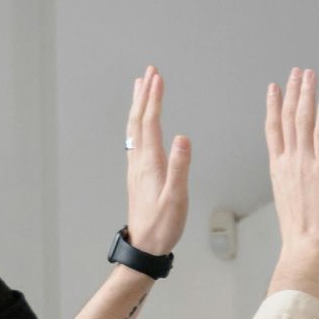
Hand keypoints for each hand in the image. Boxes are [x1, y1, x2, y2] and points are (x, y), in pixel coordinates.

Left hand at [124, 68, 191, 254]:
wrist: (145, 246)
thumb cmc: (163, 226)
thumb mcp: (177, 198)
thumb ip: (181, 167)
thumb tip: (184, 138)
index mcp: (151, 163)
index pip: (151, 122)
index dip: (155, 98)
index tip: (158, 76)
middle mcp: (140, 161)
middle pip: (139, 120)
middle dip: (145, 94)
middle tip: (150, 72)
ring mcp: (136, 167)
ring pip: (134, 128)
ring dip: (138, 105)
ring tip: (141, 87)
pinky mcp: (138, 175)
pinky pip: (135, 139)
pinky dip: (138, 122)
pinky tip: (140, 122)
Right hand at [266, 69, 318, 298]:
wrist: (307, 247)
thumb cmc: (303, 236)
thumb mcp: (294, 204)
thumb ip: (297, 188)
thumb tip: (305, 188)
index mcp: (278, 170)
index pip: (274, 130)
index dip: (274, 106)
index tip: (274, 89)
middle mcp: (288, 161)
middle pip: (287, 117)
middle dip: (291, 92)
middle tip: (295, 72)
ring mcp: (304, 162)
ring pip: (302, 118)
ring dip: (305, 93)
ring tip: (308, 74)